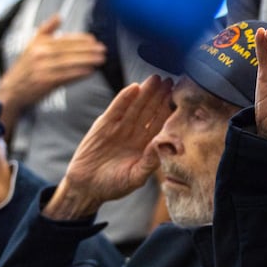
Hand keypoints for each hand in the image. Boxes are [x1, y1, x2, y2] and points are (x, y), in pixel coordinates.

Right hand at [0, 13, 107, 117]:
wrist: (12, 89)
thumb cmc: (26, 67)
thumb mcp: (32, 44)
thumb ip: (47, 29)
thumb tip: (59, 16)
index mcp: (38, 44)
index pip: (63, 40)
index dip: (80, 39)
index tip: (93, 40)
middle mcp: (40, 54)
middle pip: (68, 51)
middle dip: (87, 50)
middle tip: (102, 49)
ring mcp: (42, 69)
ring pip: (69, 63)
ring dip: (87, 61)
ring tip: (100, 59)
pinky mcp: (45, 82)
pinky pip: (66, 77)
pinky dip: (79, 74)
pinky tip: (90, 71)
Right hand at [46, 75, 173, 219]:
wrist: (86, 187)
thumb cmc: (113, 185)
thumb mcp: (135, 176)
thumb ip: (151, 161)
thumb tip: (165, 145)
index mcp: (146, 145)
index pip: (160, 124)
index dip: (169, 111)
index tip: (180, 100)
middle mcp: (134, 133)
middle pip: (150, 111)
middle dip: (160, 96)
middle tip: (171, 81)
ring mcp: (119, 127)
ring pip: (135, 107)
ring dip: (145, 92)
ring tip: (156, 79)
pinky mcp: (103, 125)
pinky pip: (116, 109)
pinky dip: (124, 98)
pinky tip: (134, 87)